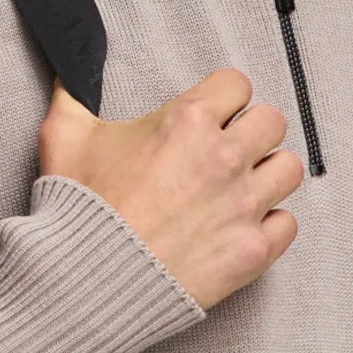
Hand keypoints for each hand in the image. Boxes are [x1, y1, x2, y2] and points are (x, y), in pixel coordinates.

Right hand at [39, 69, 303, 309]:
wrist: (87, 284)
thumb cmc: (79, 212)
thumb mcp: (64, 138)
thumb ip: (74, 94)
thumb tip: (71, 67)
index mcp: (187, 121)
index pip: (236, 85)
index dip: (222, 101)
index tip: (210, 120)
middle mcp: (224, 158)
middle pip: (271, 123)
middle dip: (250, 134)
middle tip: (226, 155)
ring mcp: (243, 206)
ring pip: (288, 169)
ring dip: (267, 176)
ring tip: (241, 191)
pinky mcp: (251, 251)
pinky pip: (288, 224)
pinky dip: (270, 226)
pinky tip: (244, 229)